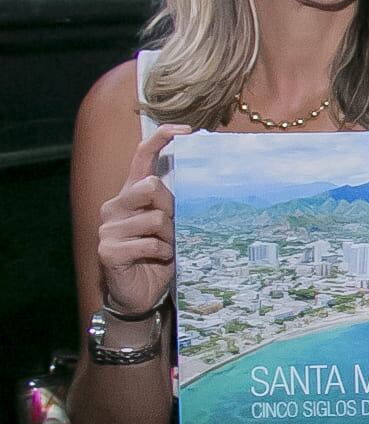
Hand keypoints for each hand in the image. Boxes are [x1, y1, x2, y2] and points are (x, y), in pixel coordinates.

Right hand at [97, 124, 191, 319]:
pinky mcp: (108, 249)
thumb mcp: (171, 226)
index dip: (161, 139)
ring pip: (155, 219)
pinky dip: (163, 253)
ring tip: (166, 248)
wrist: (139, 292)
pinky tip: (159, 260)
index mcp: (130, 195)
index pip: (141, 158)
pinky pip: (150, 244)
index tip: (186, 130)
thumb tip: (206, 182)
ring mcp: (108, 227)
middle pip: (150, 187)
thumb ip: (176, 205)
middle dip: (171, 207)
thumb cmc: (158, 255)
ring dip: (170, 237)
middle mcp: (115, 206)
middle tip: (174, 228)